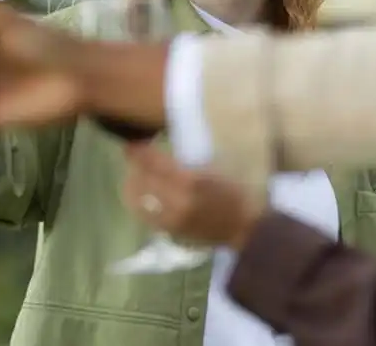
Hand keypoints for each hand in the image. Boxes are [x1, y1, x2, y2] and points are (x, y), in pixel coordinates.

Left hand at [122, 144, 263, 250]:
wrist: (243, 228)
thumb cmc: (232, 193)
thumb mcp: (211, 170)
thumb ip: (183, 164)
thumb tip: (155, 155)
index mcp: (191, 182)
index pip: (154, 164)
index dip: (139, 152)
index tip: (132, 143)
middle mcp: (177, 202)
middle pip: (141, 181)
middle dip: (133, 167)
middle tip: (134, 157)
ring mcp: (171, 221)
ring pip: (138, 201)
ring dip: (132, 185)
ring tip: (135, 175)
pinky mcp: (170, 233)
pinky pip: (145, 216)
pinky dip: (139, 203)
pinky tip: (142, 196)